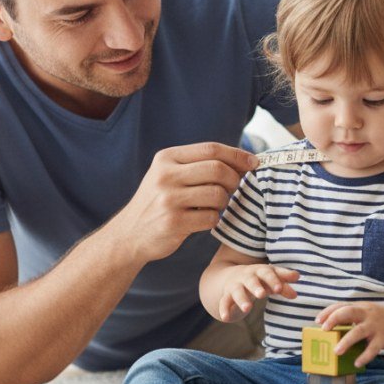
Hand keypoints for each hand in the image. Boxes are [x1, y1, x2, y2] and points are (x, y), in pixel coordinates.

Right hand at [117, 142, 257, 263]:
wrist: (129, 234)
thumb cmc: (159, 202)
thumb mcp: (169, 175)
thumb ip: (199, 165)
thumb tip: (244, 161)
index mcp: (167, 158)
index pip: (211, 149)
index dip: (237, 155)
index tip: (254, 162)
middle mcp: (165, 175)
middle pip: (218, 169)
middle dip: (234, 179)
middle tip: (234, 188)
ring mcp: (168, 199)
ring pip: (218, 194)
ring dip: (224, 202)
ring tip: (214, 206)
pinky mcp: (173, 222)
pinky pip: (211, 217)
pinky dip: (214, 219)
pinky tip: (203, 219)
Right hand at [218, 264, 299, 321]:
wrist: (232, 276)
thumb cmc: (259, 279)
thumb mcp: (271, 279)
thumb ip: (283, 284)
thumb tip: (295, 294)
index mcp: (260, 271)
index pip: (267, 273)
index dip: (273, 280)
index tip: (279, 289)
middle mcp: (246, 277)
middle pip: (251, 280)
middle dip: (256, 287)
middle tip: (262, 294)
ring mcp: (235, 286)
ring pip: (237, 292)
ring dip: (241, 299)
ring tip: (247, 309)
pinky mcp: (226, 296)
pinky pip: (224, 302)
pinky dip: (224, 310)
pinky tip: (225, 318)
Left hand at [315, 302, 383, 367]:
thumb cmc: (377, 320)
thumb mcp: (365, 313)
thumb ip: (350, 318)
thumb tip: (328, 331)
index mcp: (360, 307)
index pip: (341, 305)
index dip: (328, 312)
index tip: (317, 321)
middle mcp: (367, 314)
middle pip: (348, 312)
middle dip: (334, 319)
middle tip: (324, 330)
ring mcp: (375, 326)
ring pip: (358, 331)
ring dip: (346, 341)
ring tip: (336, 351)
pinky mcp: (383, 338)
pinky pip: (372, 348)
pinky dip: (364, 356)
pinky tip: (357, 363)